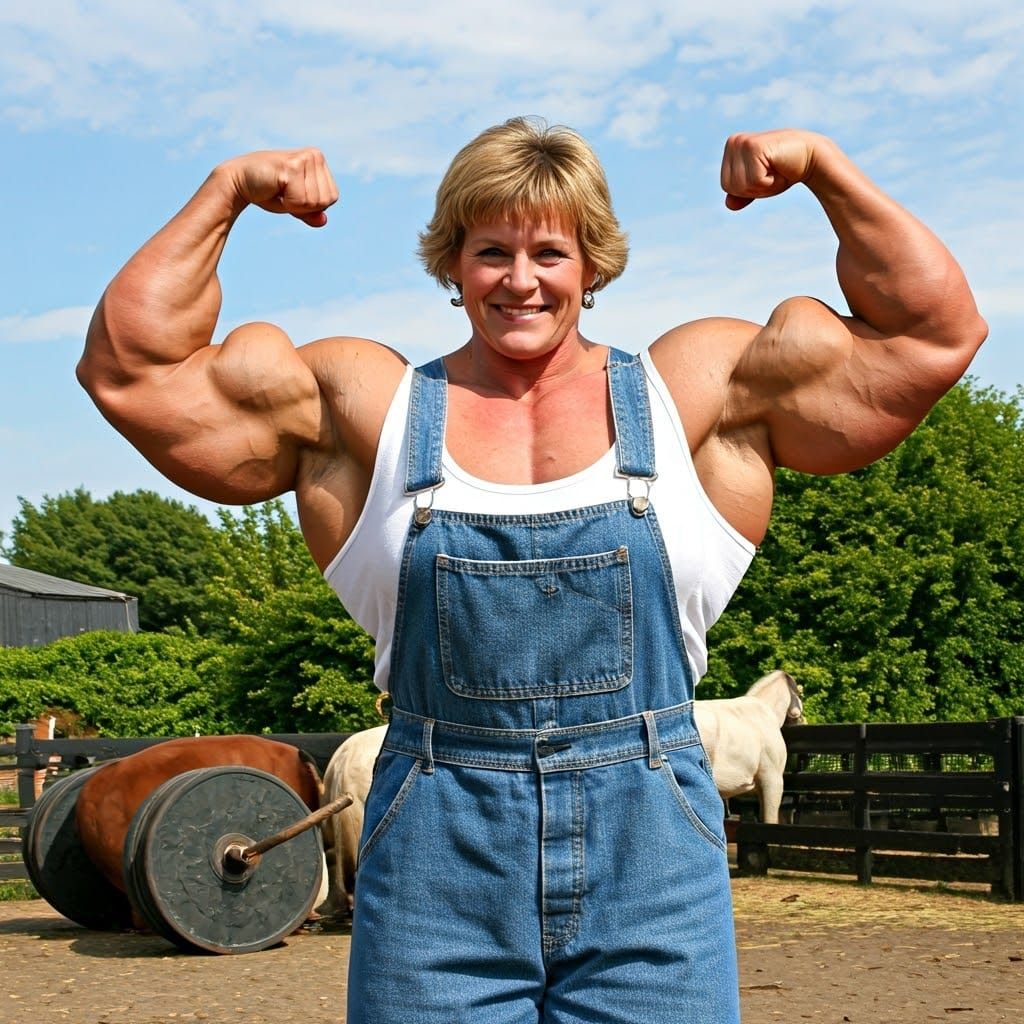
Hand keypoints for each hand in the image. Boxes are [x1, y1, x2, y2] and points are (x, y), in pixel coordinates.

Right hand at [222, 148, 338, 226]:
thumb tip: (324, 221)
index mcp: (319, 160)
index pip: (332, 197)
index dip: (312, 206)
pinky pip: (301, 201)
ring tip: (280, 189)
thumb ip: (311, 213)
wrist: (239, 181)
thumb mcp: (295, 205)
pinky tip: (275, 188)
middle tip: (285, 192)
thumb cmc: (267, 191)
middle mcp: (315, 155)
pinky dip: (288, 204)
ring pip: (314, 202)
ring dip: (295, 204)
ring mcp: (305, 159)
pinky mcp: (292, 166)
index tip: (293, 194)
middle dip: (304, 206)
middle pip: (325, 201)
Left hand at [720, 130, 820, 210]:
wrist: (812, 157)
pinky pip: (753, 181)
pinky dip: (768, 182)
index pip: (726, 185)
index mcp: (731, 148)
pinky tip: (778, 166)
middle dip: (753, 188)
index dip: (748, 189)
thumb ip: (742, 194)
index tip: (765, 174)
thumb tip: (728, 205)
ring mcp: (742, 142)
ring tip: (775, 168)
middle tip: (772, 172)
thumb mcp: (759, 185)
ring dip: (762, 185)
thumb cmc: (785, 171)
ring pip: (740, 186)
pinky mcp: (753, 147)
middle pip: (730, 186)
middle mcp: (733, 142)